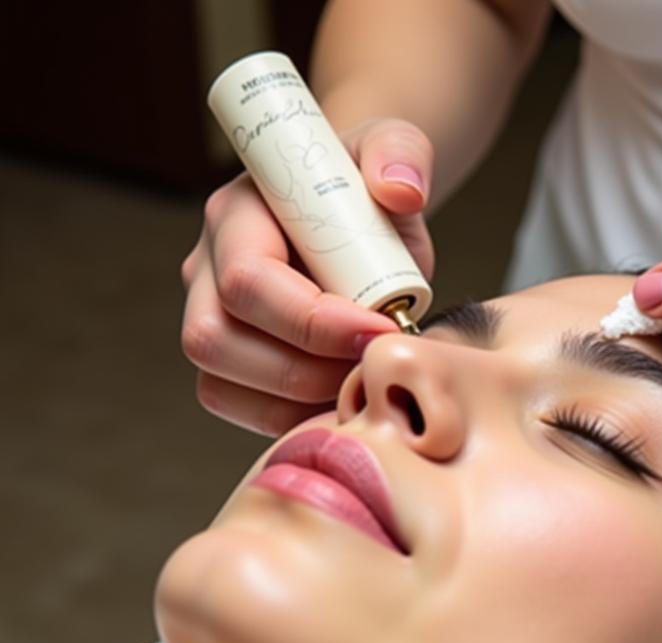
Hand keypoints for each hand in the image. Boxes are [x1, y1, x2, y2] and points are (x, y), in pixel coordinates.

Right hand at [181, 118, 435, 435]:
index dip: (316, 320)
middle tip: (372, 364)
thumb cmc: (366, 191)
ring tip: (359, 380)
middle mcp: (206, 268)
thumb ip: (400, 154)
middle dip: (305, 367)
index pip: (250, 280)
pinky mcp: (228, 364)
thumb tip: (401, 190)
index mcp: (236, 214)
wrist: (357, 222)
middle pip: (216, 338)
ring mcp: (209, 317)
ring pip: (219, 381)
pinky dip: (290, 417)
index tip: (383, 328)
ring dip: (297, 398)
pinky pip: (238, 407)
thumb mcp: (391, 152)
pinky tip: (339, 396)